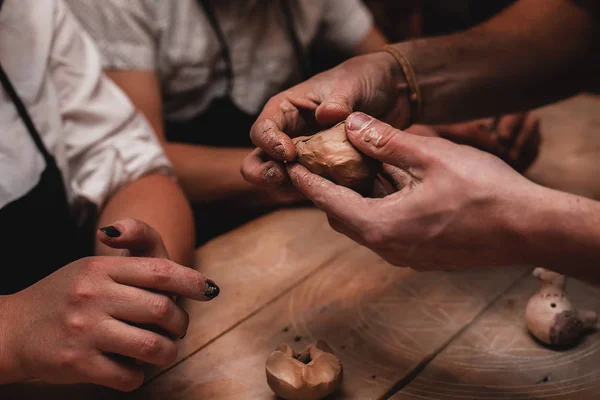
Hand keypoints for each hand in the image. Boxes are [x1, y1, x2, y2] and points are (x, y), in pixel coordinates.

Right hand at [2, 220, 218, 390]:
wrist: (10, 331)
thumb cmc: (64, 296)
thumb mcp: (92, 266)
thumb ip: (131, 251)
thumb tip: (154, 248)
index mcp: (101, 268)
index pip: (159, 270)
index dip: (191, 282)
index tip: (208, 290)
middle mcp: (94, 295)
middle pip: (163, 309)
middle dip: (181, 323)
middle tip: (176, 329)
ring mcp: (85, 330)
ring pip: (152, 345)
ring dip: (167, 352)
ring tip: (161, 351)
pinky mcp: (77, 363)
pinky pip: (128, 375)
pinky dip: (138, 376)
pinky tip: (131, 369)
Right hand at [241, 51, 405, 191]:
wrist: (394, 94)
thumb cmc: (365, 79)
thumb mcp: (352, 83)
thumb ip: (339, 99)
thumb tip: (325, 115)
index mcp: (285, 110)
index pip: (261, 131)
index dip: (269, 144)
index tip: (289, 153)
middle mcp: (289, 136)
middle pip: (259, 163)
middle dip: (266, 174)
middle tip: (286, 177)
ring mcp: (305, 158)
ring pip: (283, 182)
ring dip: (293, 188)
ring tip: (315, 186)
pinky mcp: (324, 173)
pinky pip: (314, 190)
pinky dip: (321, 194)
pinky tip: (339, 192)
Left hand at [286, 112, 540, 270]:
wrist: (529, 229)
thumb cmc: (484, 191)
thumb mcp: (430, 156)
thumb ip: (385, 141)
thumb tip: (349, 124)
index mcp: (380, 226)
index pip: (327, 201)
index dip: (306, 181)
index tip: (290, 166)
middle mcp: (386, 248)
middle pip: (342, 215)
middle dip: (330, 188)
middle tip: (325, 160)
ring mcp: (405, 255)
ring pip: (366, 223)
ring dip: (359, 196)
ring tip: (358, 166)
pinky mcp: (422, 255)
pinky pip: (388, 229)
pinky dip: (381, 206)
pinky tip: (394, 183)